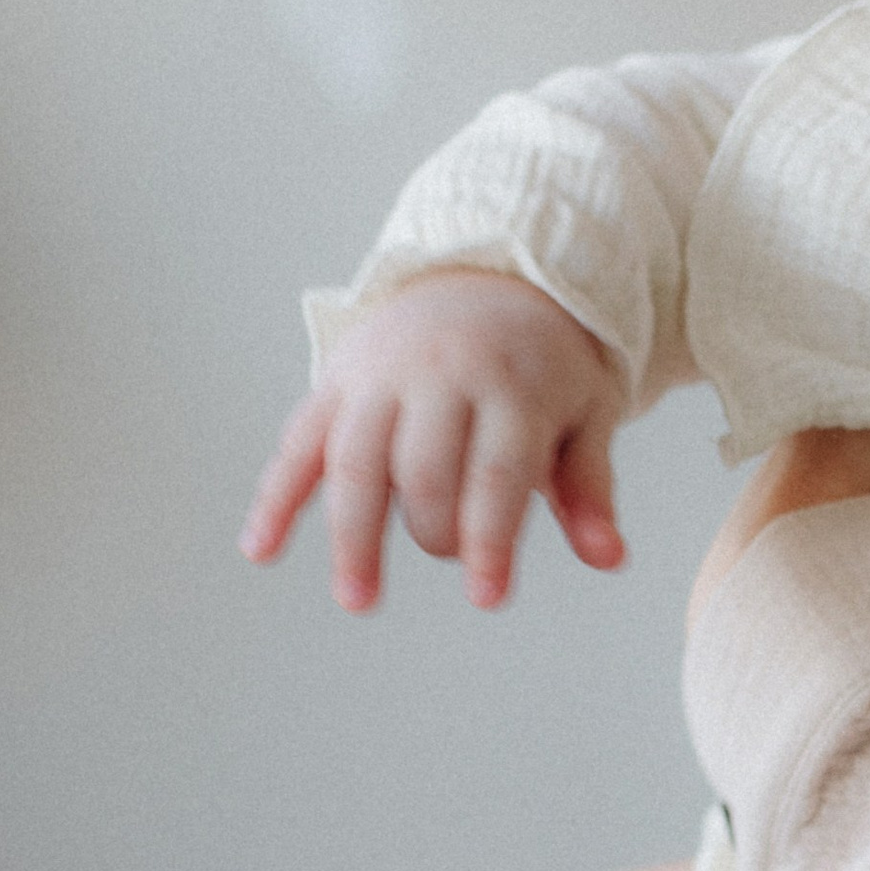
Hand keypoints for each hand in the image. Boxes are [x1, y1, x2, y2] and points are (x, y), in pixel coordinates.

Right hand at [241, 270, 626, 610]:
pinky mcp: (338, 379)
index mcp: (512, 383)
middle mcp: (440, 375)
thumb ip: (590, 485)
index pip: (496, 473)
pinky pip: (300, 441)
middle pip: (423, 471)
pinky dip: (277, 496)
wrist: (492, 270)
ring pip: (356, 461)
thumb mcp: (587, 409)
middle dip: (435, 532)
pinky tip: (259, 549)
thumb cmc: (548, 361)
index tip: (488, 600)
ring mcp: (381, 375)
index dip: (491, 540)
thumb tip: (610, 557)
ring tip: (357, 599)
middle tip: (452, 554)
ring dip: (350, 536)